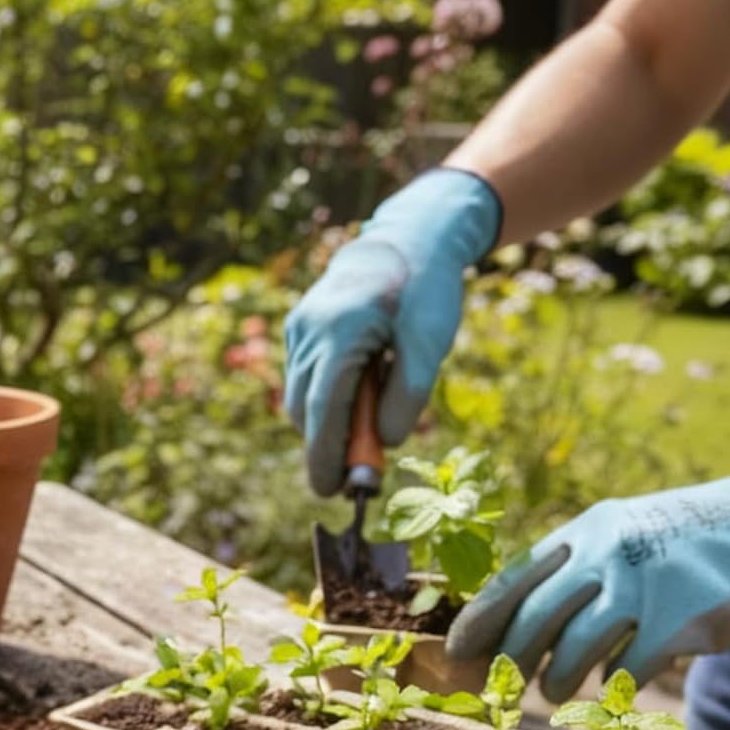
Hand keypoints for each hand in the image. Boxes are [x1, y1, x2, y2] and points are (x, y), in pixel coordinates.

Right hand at [283, 168, 499, 495]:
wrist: (407, 237)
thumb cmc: (425, 289)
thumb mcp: (431, 342)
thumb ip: (408, 395)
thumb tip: (384, 442)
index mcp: (341, 333)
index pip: (322, 412)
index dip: (324, 457)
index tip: (330, 492)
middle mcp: (309, 332)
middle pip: (304, 412)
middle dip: (327, 447)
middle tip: (361, 470)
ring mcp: (299, 328)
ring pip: (301, 398)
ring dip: (329, 420)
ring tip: (372, 407)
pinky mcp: (298, 327)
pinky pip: (304, 378)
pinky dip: (326, 397)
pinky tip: (360, 381)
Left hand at [448, 427, 729, 701]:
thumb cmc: (694, 536)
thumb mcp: (630, 528)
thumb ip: (584, 562)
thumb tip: (527, 616)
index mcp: (590, 529)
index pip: (516, 576)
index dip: (481, 617)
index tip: (456, 649)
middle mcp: (608, 554)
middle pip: (534, 617)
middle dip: (510, 656)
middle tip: (501, 683)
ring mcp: (643, 587)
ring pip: (573, 650)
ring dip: (556, 680)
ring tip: (554, 691)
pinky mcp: (679, 623)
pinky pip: (627, 670)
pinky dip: (613, 685)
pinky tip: (613, 687)